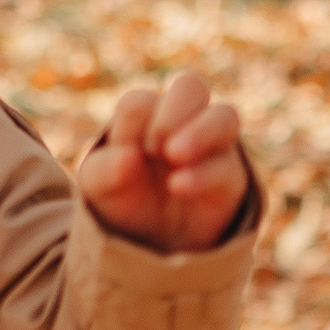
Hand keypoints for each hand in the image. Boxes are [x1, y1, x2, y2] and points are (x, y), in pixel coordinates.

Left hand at [79, 70, 251, 254]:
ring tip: (175, 155)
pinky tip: (179, 186)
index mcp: (145, 115)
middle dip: (173, 110)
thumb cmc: (124, 200)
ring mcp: (212, 146)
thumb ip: (105, 169)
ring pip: (225, 116)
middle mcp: (183, 121)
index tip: (127, 150)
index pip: (142, 101)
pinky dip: (203, 173)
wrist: (152, 243)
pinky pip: (227, 166)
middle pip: (191, 86)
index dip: (134, 123)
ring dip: (200, 131)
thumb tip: (129, 157)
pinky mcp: (230, 177)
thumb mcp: (99, 187)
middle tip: (154, 146)